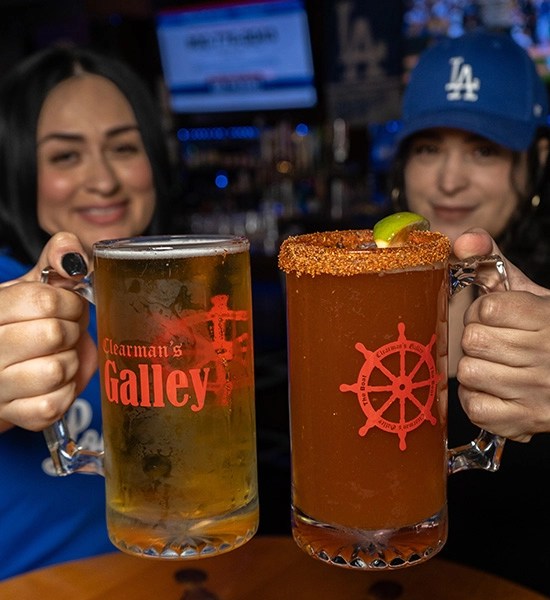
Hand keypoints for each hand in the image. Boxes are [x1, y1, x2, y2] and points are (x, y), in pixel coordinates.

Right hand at [0, 232, 96, 431]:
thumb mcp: (33, 287)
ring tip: (59, 356)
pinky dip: (65, 392)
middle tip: (67, 332)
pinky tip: (55, 382)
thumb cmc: (23, 325)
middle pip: (54, 334)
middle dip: (72, 330)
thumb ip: (55, 261)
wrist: (4, 371)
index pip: (43, 300)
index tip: (68, 307)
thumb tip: (71, 253)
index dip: (68, 302)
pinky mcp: (16, 414)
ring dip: (70, 363)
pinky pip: (55, 403)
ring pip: (56, 370)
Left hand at [453, 228, 549, 441]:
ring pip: (469, 372)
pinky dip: (476, 399)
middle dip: (476, 338)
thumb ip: (492, 262)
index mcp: (546, 317)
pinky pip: (475, 407)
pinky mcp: (525, 421)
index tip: (495, 316)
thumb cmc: (545, 332)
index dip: (482, 311)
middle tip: (495, 342)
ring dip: (475, 368)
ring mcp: (536, 391)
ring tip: (496, 365)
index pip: (486, 308)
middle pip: (473, 340)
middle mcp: (545, 354)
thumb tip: (462, 240)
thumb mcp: (527, 293)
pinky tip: (494, 390)